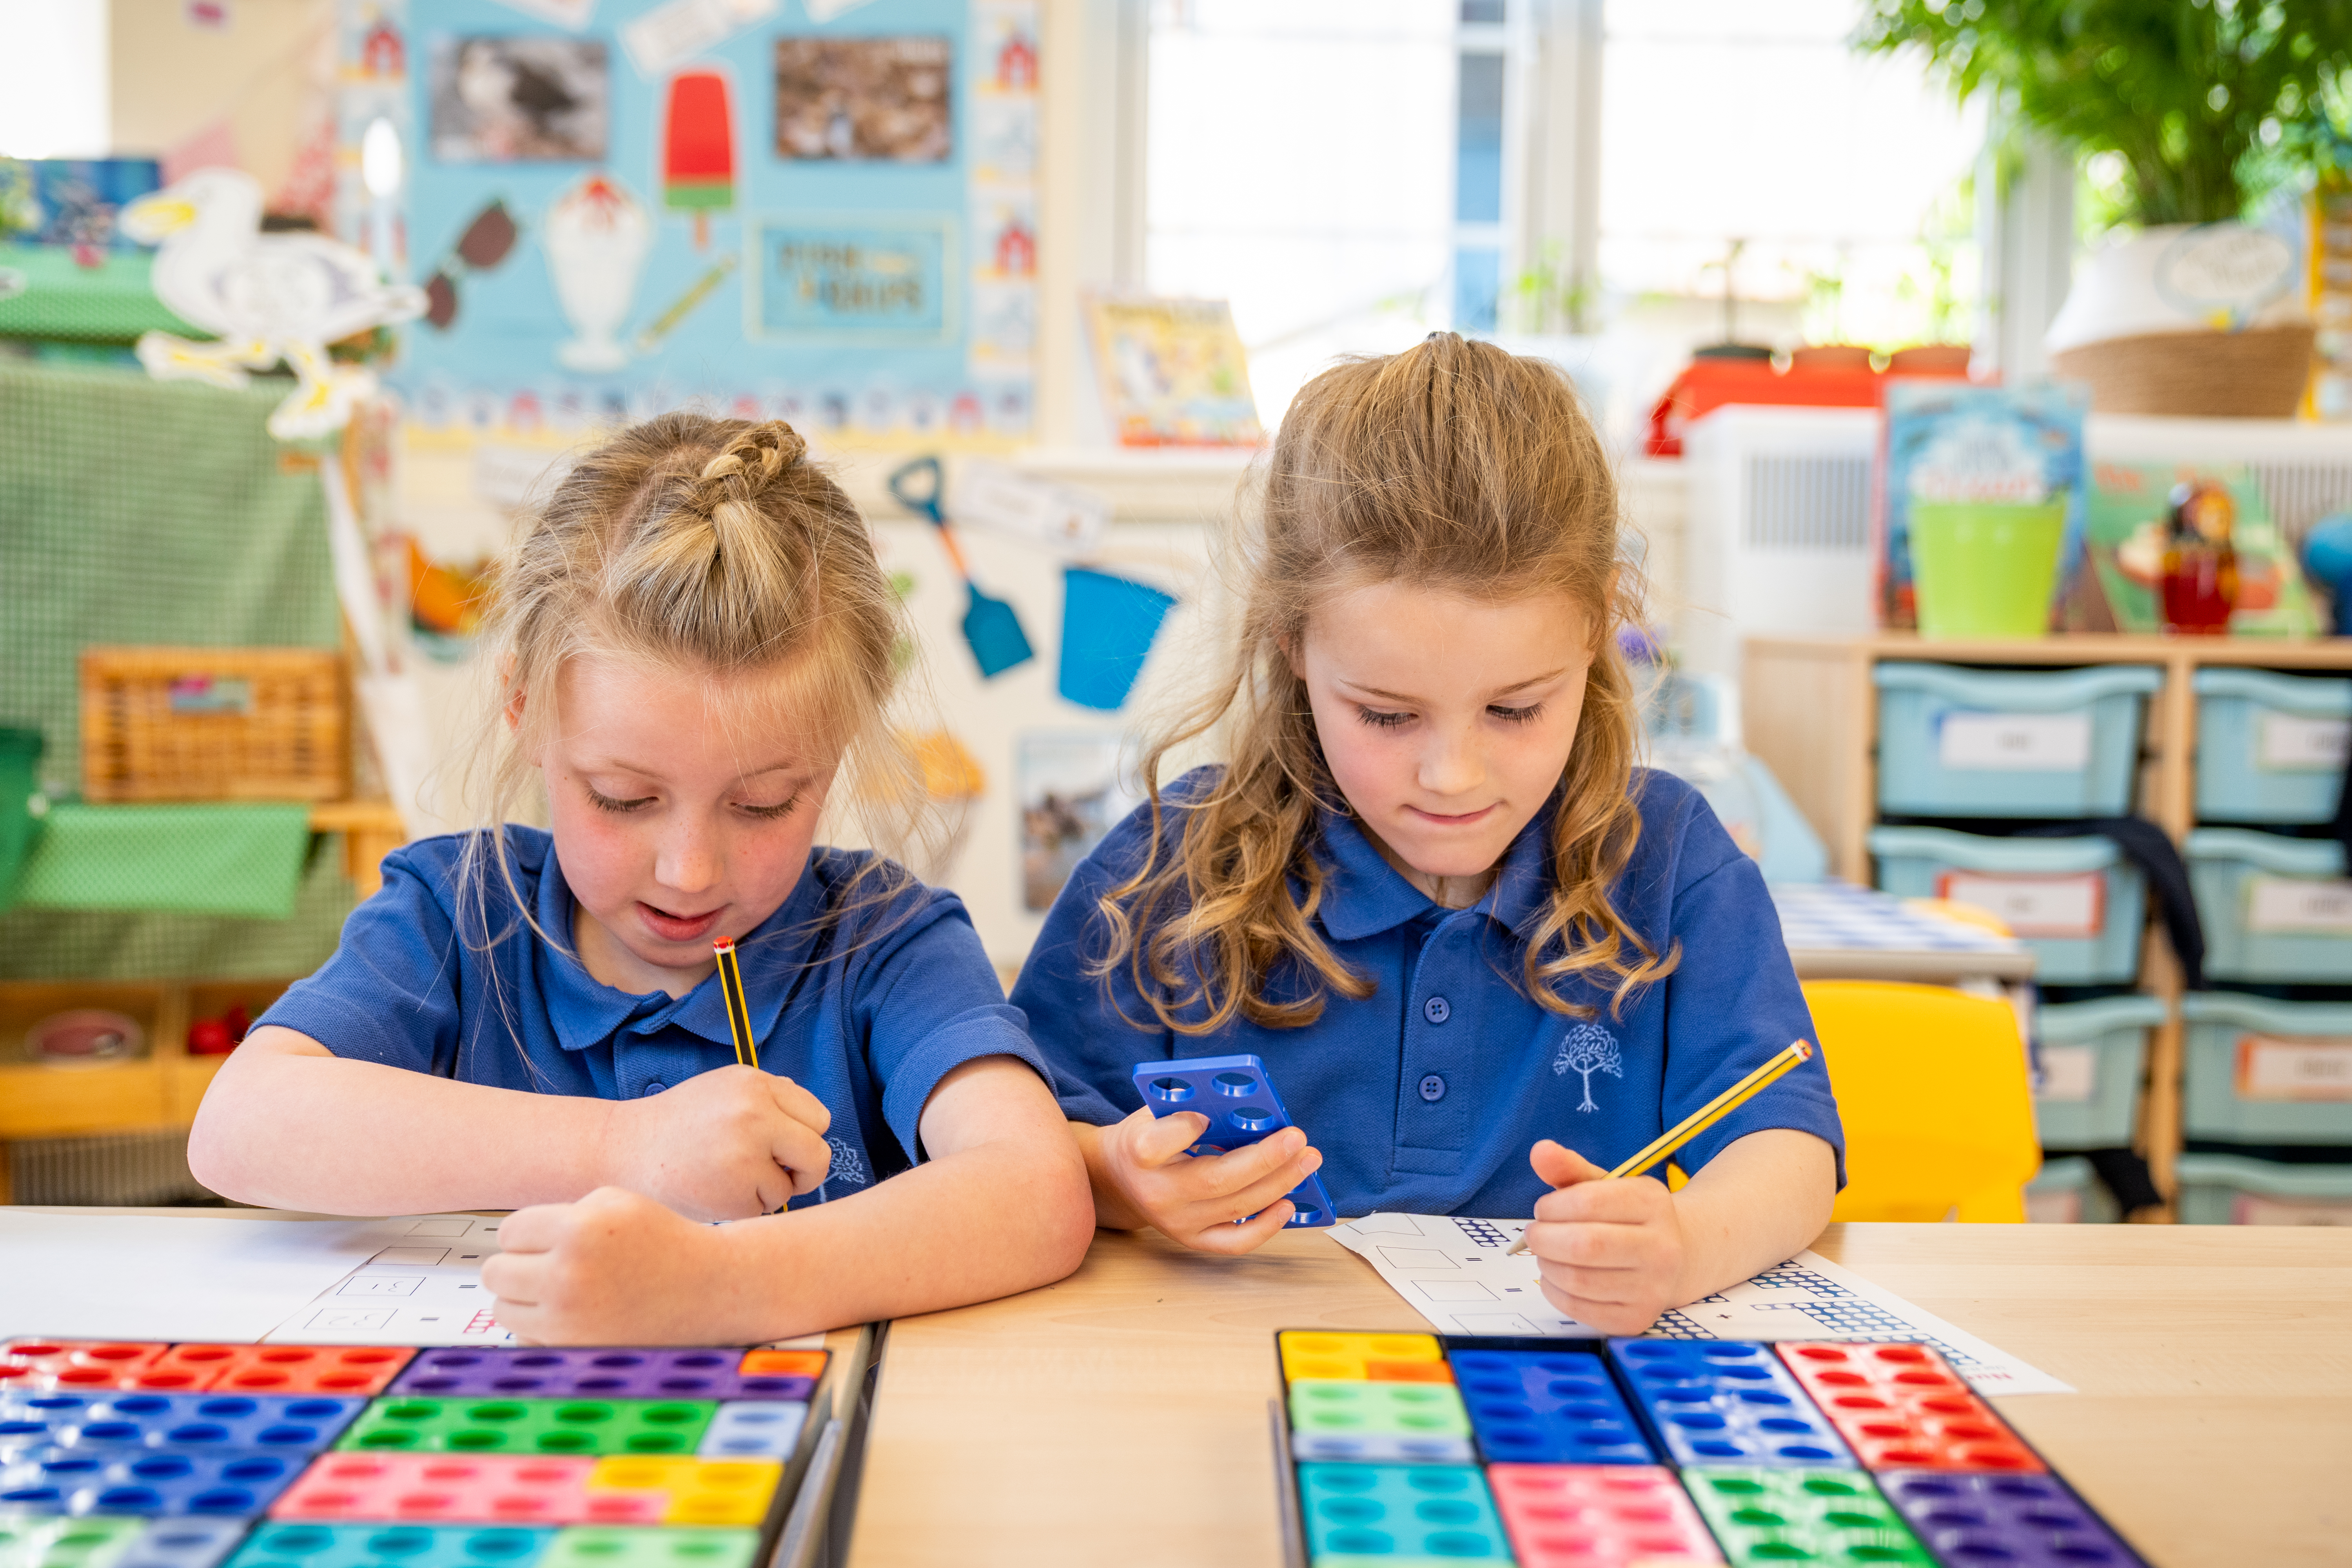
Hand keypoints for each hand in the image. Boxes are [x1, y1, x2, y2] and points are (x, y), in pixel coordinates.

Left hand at [483, 1187, 745, 1344]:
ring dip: (524, 1299)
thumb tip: (509, 1242)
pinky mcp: (575, 1352)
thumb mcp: (615, 1202)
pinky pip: (525, 1340)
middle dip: (519, 1265)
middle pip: (495, 1272)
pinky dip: (540, 1330)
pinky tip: (575, 1316)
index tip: (551, 1239)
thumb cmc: (662, 1241)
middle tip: (551, 1265)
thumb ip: (559, 1214)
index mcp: (578, 1229)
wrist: (709, 1288)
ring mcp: (569, 1320)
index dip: (530, 1235)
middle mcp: (568, 1277)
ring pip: (501, 1309)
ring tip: (562, 1290)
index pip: (509, 1233)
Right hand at [598, 1065, 831, 1220]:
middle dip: (803, 1170)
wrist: (622, 1152)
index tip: (784, 1146)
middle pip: (818, 1154)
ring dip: (768, 1190)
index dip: (804, 1136)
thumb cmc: (679, 1124)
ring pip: (790, 1187)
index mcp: (754, 1084)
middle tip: (777, 1174)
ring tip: (728, 1177)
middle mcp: (754, 1115)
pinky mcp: (733, 1196)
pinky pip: (764, 1210)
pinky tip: (715, 1192)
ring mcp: (744, 1156)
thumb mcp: (724, 1089)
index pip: (819, 1118)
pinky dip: (745, 1207)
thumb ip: (771, 1097)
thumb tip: (816, 1120)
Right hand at [1095, 1106, 1321, 1254]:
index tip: (1208, 1116)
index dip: (1185, 1129)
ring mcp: (1176, 1223)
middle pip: (1215, 1180)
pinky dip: (1267, 1225)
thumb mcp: (1155, 1111)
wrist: (1121, 1180)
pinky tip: (1289, 1203)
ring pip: (1235, 1208)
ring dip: (1279, 1184)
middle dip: (1264, 1158)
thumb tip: (1246, 1104)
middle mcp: (1157, 1192)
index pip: (1157, 1144)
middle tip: (1297, 1138)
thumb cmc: (1148, 1136)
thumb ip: (1190, 1104)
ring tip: (1307, 1160)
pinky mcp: (1193, 1240)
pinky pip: (1235, 1242)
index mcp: (1139, 1151)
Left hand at [1521, 1140, 1686, 1334]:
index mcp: (1653, 1203)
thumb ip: (1569, 1168)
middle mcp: (1662, 1248)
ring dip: (1547, 1264)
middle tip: (1534, 1233)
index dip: (1552, 1206)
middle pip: (1584, 1245)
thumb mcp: (1604, 1186)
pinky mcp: (1637, 1319)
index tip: (1543, 1208)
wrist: (1674, 1258)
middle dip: (1544, 1238)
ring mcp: (1653, 1288)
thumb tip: (1540, 1150)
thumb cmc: (1627, 1218)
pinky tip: (1557, 1276)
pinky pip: (1579, 1309)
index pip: (1589, 1202)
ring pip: (1578, 1280)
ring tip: (1547, 1253)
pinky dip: (1555, 1291)